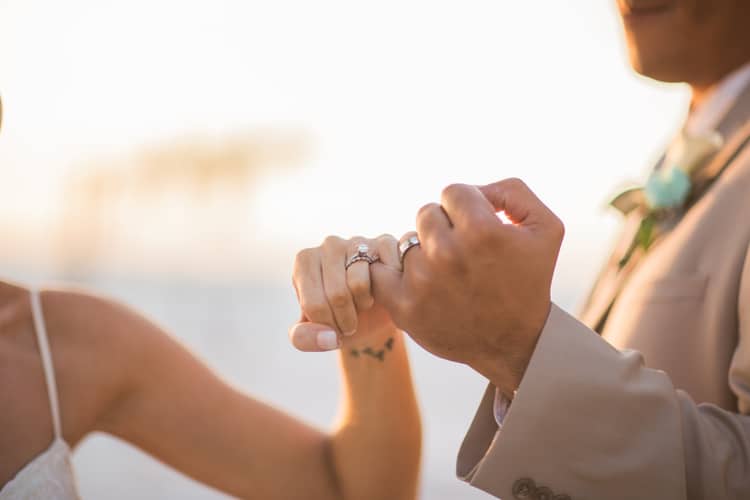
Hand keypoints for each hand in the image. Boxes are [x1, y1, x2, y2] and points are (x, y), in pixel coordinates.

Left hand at [290, 234, 400, 351]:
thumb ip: (304, 338)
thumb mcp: (315, 333)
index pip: (314, 304)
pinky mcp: (385, 243)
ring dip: (365, 305)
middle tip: (351, 323)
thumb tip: (329, 337)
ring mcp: (358, 241)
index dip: (328, 327)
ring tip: (364, 303)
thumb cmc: (338, 319)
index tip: (334, 329)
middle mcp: (329, 244)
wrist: (372, 313)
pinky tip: (384, 293)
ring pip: (359, 283)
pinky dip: (388, 290)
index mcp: (305, 261)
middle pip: (337, 294)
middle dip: (347, 321)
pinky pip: (385, 270)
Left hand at [371, 178, 563, 395]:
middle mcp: (448, 253)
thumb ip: (513, 192)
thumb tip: (478, 189)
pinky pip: (379, 271)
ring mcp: (422, 281)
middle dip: (445, 227)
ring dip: (424, 253)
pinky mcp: (403, 306)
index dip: (467, 208)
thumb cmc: (529, 282)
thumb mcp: (545, 229)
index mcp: (482, 231)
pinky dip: (393, 274)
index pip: (453, 192)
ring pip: (407, 242)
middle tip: (462, 253)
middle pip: (427, 213)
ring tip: (447, 275)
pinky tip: (415, 282)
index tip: (477, 229)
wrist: (514, 342)